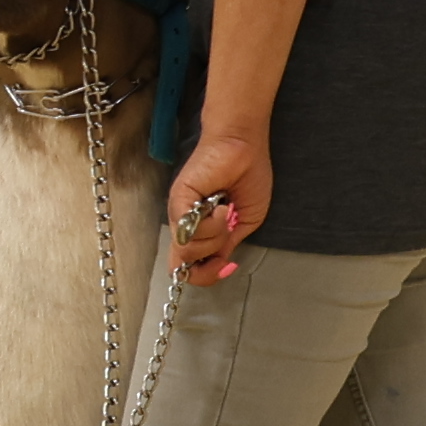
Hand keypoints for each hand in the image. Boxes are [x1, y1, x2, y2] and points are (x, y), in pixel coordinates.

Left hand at [165, 123, 271, 285]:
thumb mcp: (244, 224)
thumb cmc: (248, 179)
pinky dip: (210, 223)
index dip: (205, 276)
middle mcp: (185, 225)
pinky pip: (187, 229)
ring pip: (188, 249)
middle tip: (227, 228)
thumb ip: (225, 246)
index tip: (226, 265)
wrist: (245, 149)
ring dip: (215, 236)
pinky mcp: (177, 199)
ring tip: (224, 211)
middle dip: (212, 256)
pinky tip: (220, 206)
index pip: (187, 268)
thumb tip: (219, 267)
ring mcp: (179, 212)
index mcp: (200, 233)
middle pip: (185, 265)